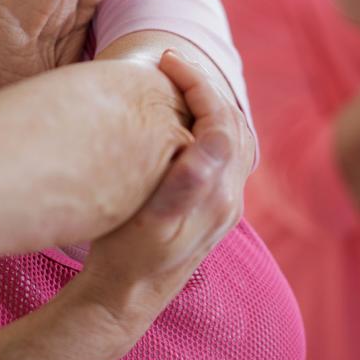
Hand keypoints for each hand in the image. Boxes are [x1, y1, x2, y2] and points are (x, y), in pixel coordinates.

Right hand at [79, 52, 246, 345]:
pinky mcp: (212, 206)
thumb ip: (186, 183)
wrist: (127, 298)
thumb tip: (214, 141)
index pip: (221, 119)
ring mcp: (224, 202)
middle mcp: (230, 196)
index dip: (197, 83)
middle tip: (170, 64)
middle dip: (204, 87)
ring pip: (232, 136)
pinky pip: (223, 152)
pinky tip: (180, 121)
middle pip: (233, 123)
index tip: (166, 61)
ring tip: (175, 84)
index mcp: (218, 194)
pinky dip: (207, 123)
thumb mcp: (151, 222)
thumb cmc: (127, 257)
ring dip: (208, 104)